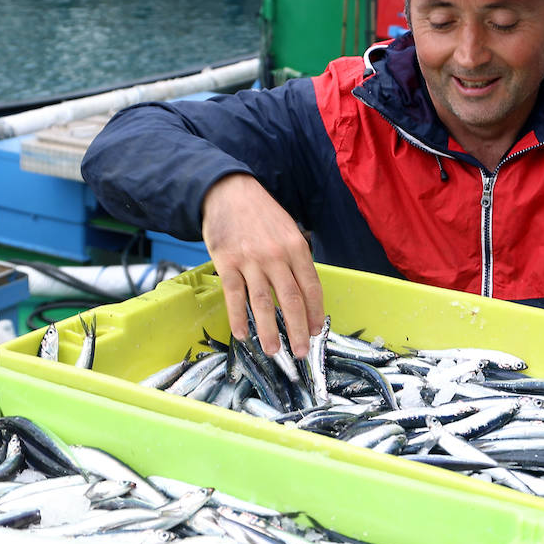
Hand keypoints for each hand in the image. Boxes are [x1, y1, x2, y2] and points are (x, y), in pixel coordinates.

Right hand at [200, 173, 324, 357]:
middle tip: (300, 352)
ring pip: (264, 303)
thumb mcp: (288, 229)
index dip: (315, 313)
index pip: (311, 287)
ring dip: (270, 331)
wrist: (228, 192)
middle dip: (298, 329)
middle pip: (291, 300)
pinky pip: (235, 296)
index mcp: (296, 247)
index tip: (316, 332)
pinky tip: (243, 334)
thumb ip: (296, 258)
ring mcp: (251, 260)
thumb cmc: (261, 213)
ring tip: (273, 351)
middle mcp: (276, 256)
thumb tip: (303, 292)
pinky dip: (238, 318)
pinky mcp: (227, 263)